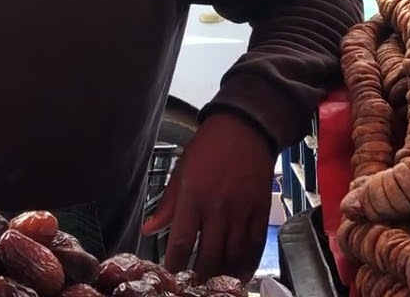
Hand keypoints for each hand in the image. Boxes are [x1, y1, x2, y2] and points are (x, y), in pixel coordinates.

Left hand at [141, 112, 275, 281]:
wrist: (246, 127)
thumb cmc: (210, 146)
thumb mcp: (181, 171)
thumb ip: (167, 204)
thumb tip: (149, 229)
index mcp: (194, 198)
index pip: (182, 242)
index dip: (176, 265)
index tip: (171, 277)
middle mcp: (218, 208)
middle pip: (209, 255)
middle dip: (200, 277)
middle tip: (194, 287)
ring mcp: (242, 210)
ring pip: (233, 254)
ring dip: (224, 275)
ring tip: (215, 287)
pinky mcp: (260, 209)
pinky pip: (255, 243)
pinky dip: (248, 262)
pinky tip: (241, 274)